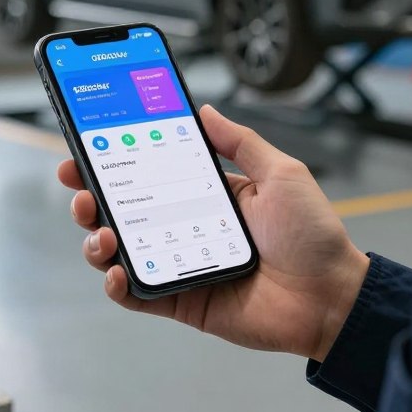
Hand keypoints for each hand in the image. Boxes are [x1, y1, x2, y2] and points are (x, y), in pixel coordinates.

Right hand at [57, 105, 369, 361]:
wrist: (332, 297)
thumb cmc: (313, 235)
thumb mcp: (281, 173)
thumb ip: (240, 142)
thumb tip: (204, 110)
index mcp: (206, 195)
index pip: (149, 173)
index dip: (115, 160)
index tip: (88, 145)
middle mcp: (186, 228)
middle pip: (124, 210)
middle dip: (91, 197)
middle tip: (79, 187)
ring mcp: (180, 265)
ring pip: (121, 250)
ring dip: (97, 238)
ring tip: (102, 231)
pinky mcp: (182, 300)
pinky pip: (138, 295)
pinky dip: (116, 285)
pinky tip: (116, 270)